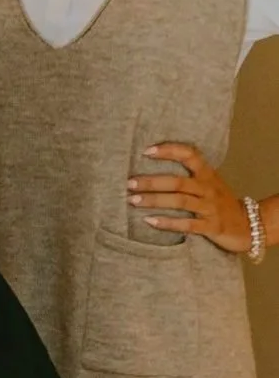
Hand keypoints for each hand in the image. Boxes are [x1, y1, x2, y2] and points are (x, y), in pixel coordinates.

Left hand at [129, 141, 255, 250]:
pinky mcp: (212, 226)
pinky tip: (150, 221)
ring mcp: (210, 207)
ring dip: (154, 200)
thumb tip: (150, 168)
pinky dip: (168, 223)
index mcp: (207, 174)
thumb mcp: (209, 184)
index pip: (189, 155)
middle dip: (151, 182)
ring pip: (180, 201)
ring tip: (133, 201)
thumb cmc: (220, 202)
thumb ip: (188, 176)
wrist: (248, 225)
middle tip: (129, 183)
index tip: (146, 151)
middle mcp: (208, 188)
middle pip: (177, 182)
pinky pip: (188, 224)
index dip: (169, 151)